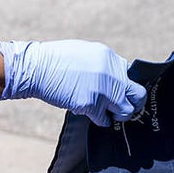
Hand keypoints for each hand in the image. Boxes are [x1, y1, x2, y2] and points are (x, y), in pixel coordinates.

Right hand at [0, 39, 145, 125]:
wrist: (36, 68)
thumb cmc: (56, 60)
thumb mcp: (85, 52)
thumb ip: (102, 63)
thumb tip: (113, 76)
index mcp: (109, 57)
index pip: (131, 74)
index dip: (127, 85)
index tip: (123, 92)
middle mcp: (110, 73)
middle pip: (137, 94)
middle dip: (133, 103)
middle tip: (124, 107)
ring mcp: (102, 90)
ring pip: (125, 110)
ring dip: (120, 115)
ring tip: (111, 114)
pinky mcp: (90, 105)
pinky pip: (105, 120)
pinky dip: (102, 121)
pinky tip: (94, 116)